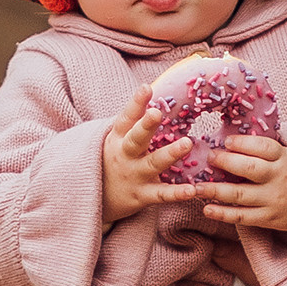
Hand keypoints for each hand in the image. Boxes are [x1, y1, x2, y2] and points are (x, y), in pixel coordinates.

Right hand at [102, 82, 194, 227]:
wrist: (94, 198)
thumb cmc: (115, 160)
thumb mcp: (118, 139)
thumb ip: (134, 120)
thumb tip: (152, 88)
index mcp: (119, 138)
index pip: (126, 118)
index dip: (136, 103)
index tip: (146, 88)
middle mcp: (125, 155)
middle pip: (135, 139)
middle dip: (145, 126)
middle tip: (156, 113)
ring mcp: (134, 175)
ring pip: (152, 164)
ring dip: (170, 154)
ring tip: (187, 144)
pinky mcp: (142, 196)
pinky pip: (161, 194)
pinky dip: (176, 194)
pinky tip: (192, 190)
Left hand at [202, 136, 286, 234]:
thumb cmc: (283, 173)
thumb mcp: (280, 157)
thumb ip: (258, 149)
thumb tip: (223, 136)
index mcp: (282, 157)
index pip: (264, 147)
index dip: (244, 143)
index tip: (227, 141)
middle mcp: (279, 177)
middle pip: (250, 168)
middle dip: (226, 162)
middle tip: (209, 158)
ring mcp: (273, 199)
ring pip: (241, 194)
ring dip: (216, 190)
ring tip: (196, 188)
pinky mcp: (268, 218)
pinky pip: (242, 216)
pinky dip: (223, 214)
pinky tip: (206, 209)